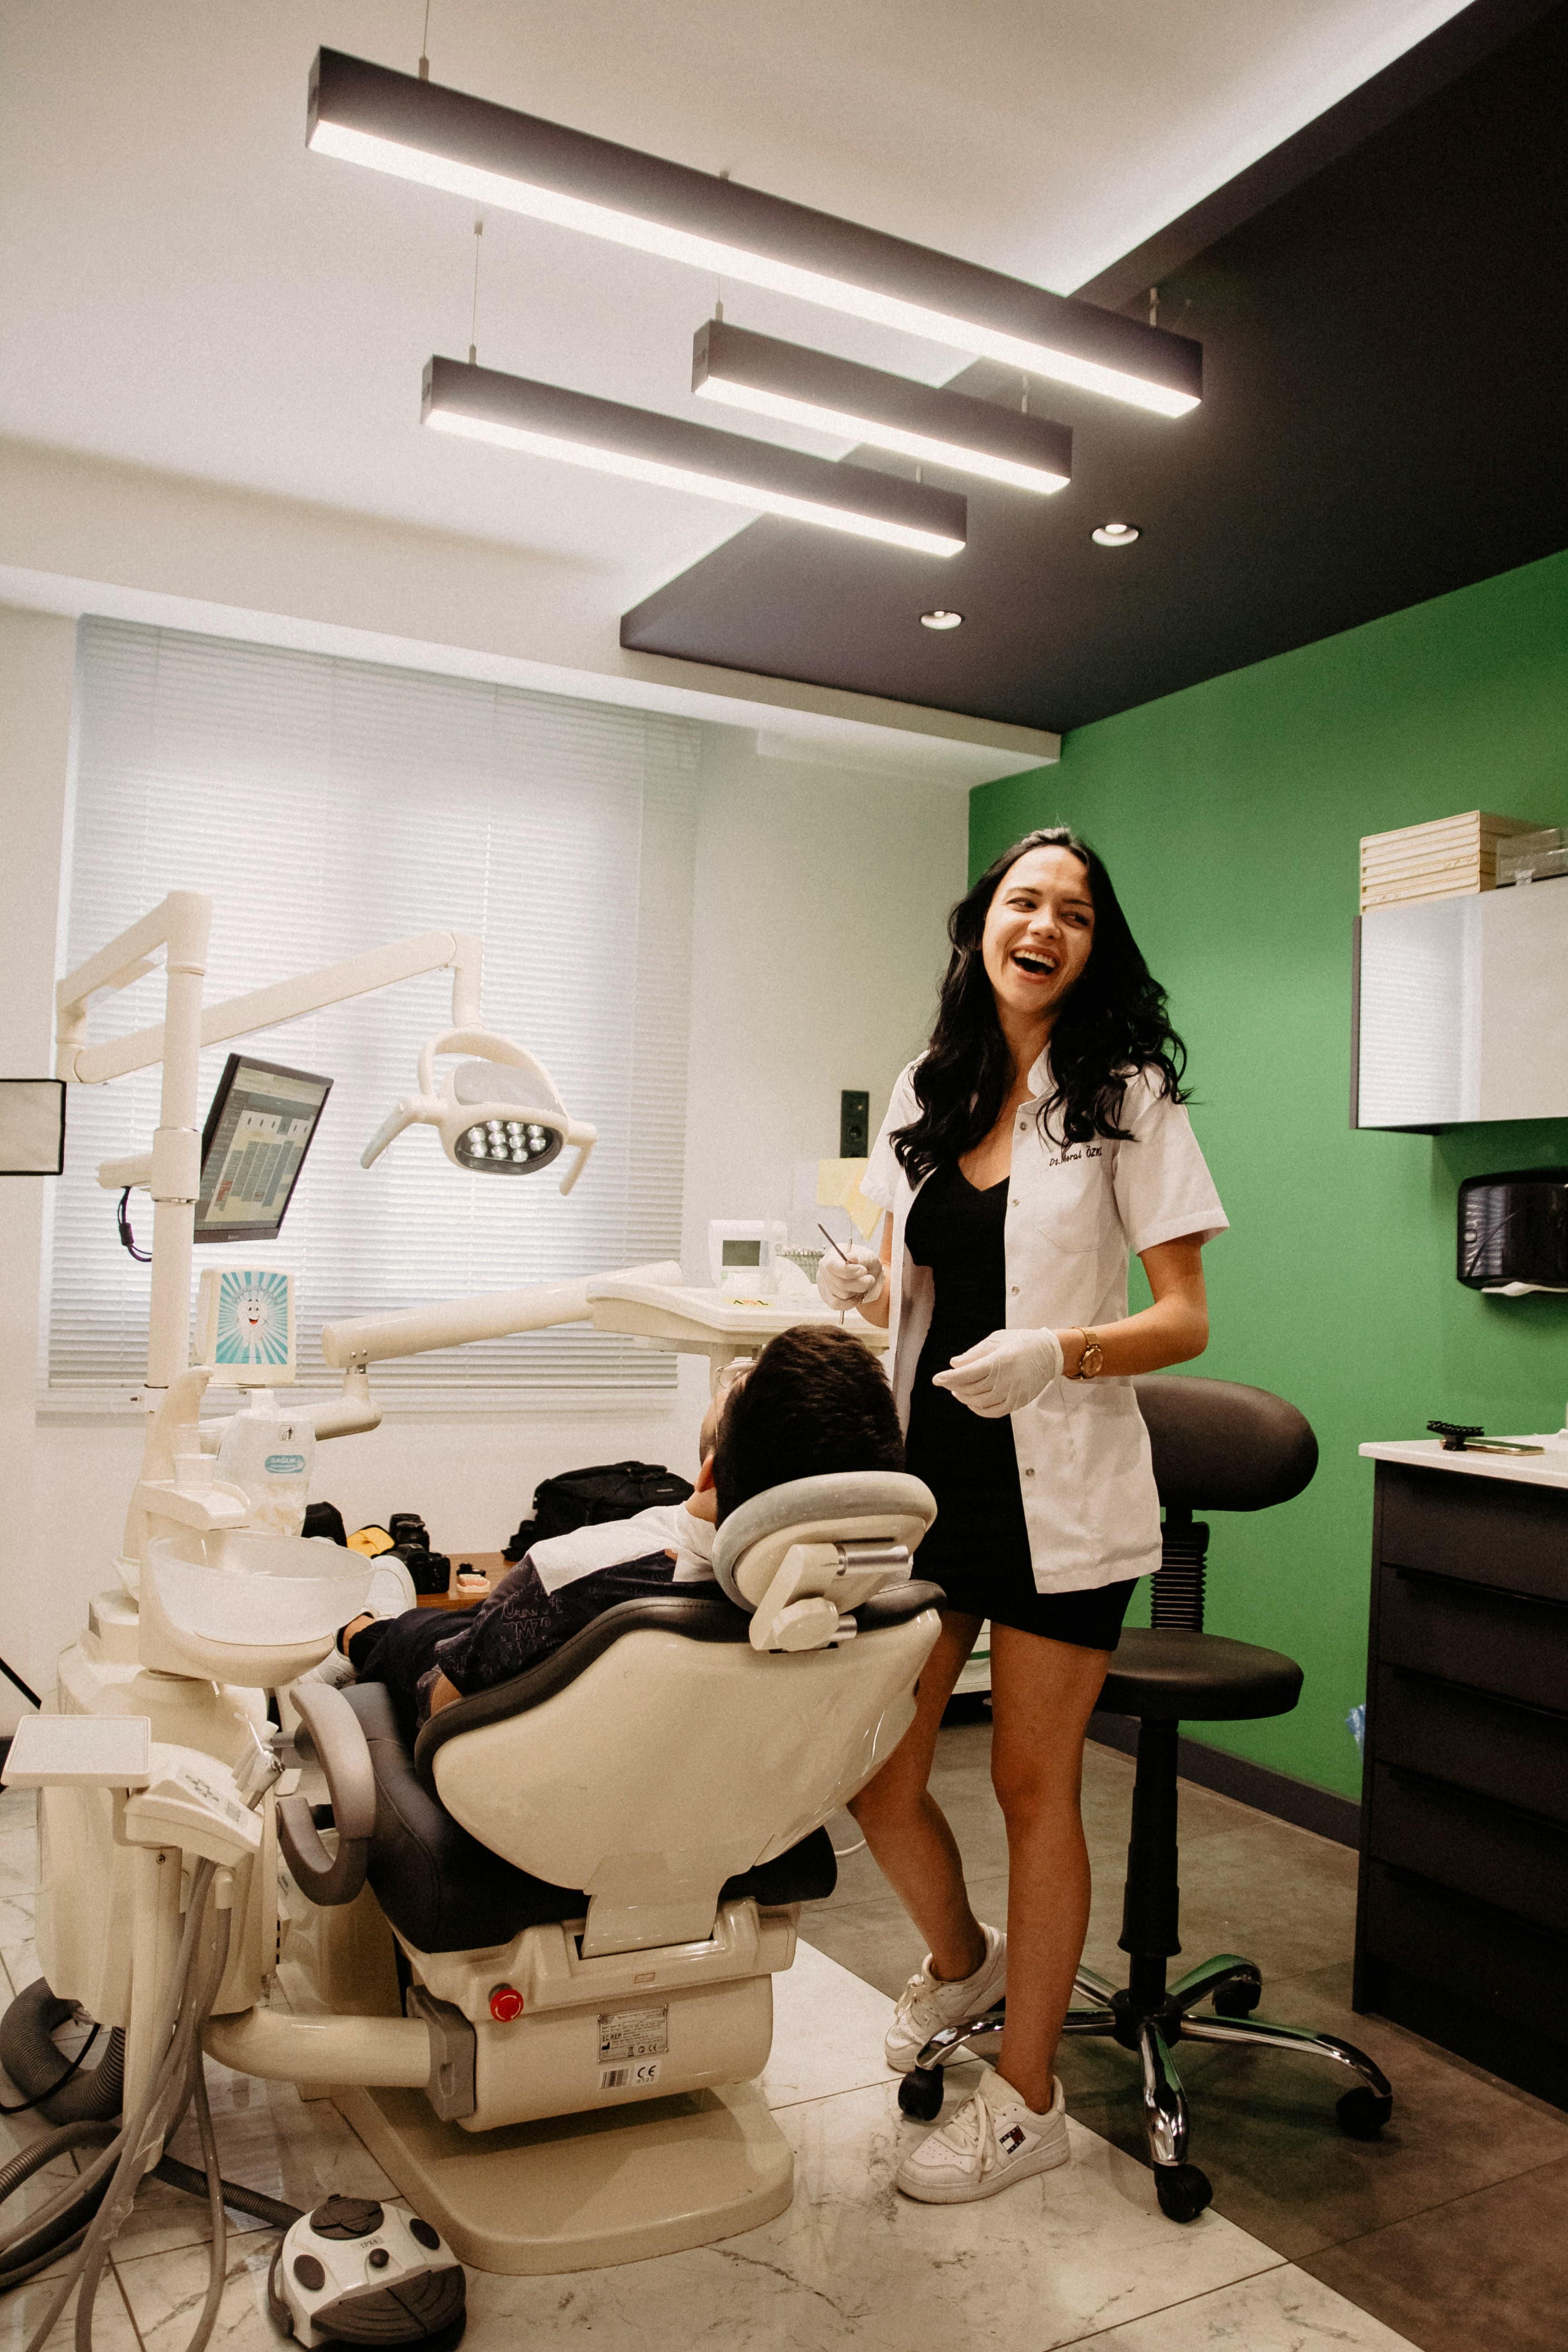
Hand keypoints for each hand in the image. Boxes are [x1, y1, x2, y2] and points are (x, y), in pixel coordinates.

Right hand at [817, 1242, 886, 1310]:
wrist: (865, 1272)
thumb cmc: (865, 1263)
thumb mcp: (868, 1256)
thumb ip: (861, 1257)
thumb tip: (852, 1258)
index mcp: (832, 1255)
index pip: (833, 1266)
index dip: (849, 1271)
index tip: (864, 1270)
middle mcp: (824, 1269)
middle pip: (840, 1283)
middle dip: (860, 1284)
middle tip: (870, 1279)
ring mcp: (823, 1283)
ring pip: (841, 1295)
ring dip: (856, 1292)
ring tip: (862, 1285)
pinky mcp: (825, 1296)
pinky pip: (836, 1305)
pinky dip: (850, 1303)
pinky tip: (856, 1296)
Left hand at [932, 1326, 1063, 1417]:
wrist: (1050, 1353)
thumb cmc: (1021, 1341)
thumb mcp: (997, 1339)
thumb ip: (974, 1353)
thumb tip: (954, 1363)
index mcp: (998, 1361)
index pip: (967, 1374)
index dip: (949, 1378)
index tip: (936, 1379)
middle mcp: (1005, 1379)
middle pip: (970, 1389)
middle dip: (954, 1386)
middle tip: (946, 1382)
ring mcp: (1012, 1393)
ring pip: (979, 1402)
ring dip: (964, 1398)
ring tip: (957, 1391)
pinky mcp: (1018, 1402)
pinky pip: (993, 1412)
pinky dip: (979, 1410)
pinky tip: (972, 1403)